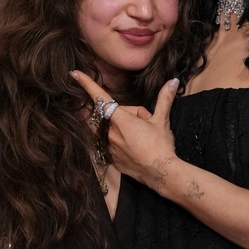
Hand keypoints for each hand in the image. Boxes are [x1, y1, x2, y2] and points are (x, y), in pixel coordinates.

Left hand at [70, 71, 179, 191]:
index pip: (101, 98)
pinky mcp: (112, 159)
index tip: (74, 74)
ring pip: (115, 130)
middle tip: (146, 125)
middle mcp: (111, 133)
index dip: (87, 84)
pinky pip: (114, 144)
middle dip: (130, 116)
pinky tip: (136, 149)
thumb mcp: (162, 120)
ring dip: (126, 130)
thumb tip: (174, 81)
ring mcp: (110, 147)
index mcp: (121, 119)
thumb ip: (165, 99)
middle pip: (116, 115)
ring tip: (142, 139)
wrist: (161, 174)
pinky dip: (123, 143)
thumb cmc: (161, 146)